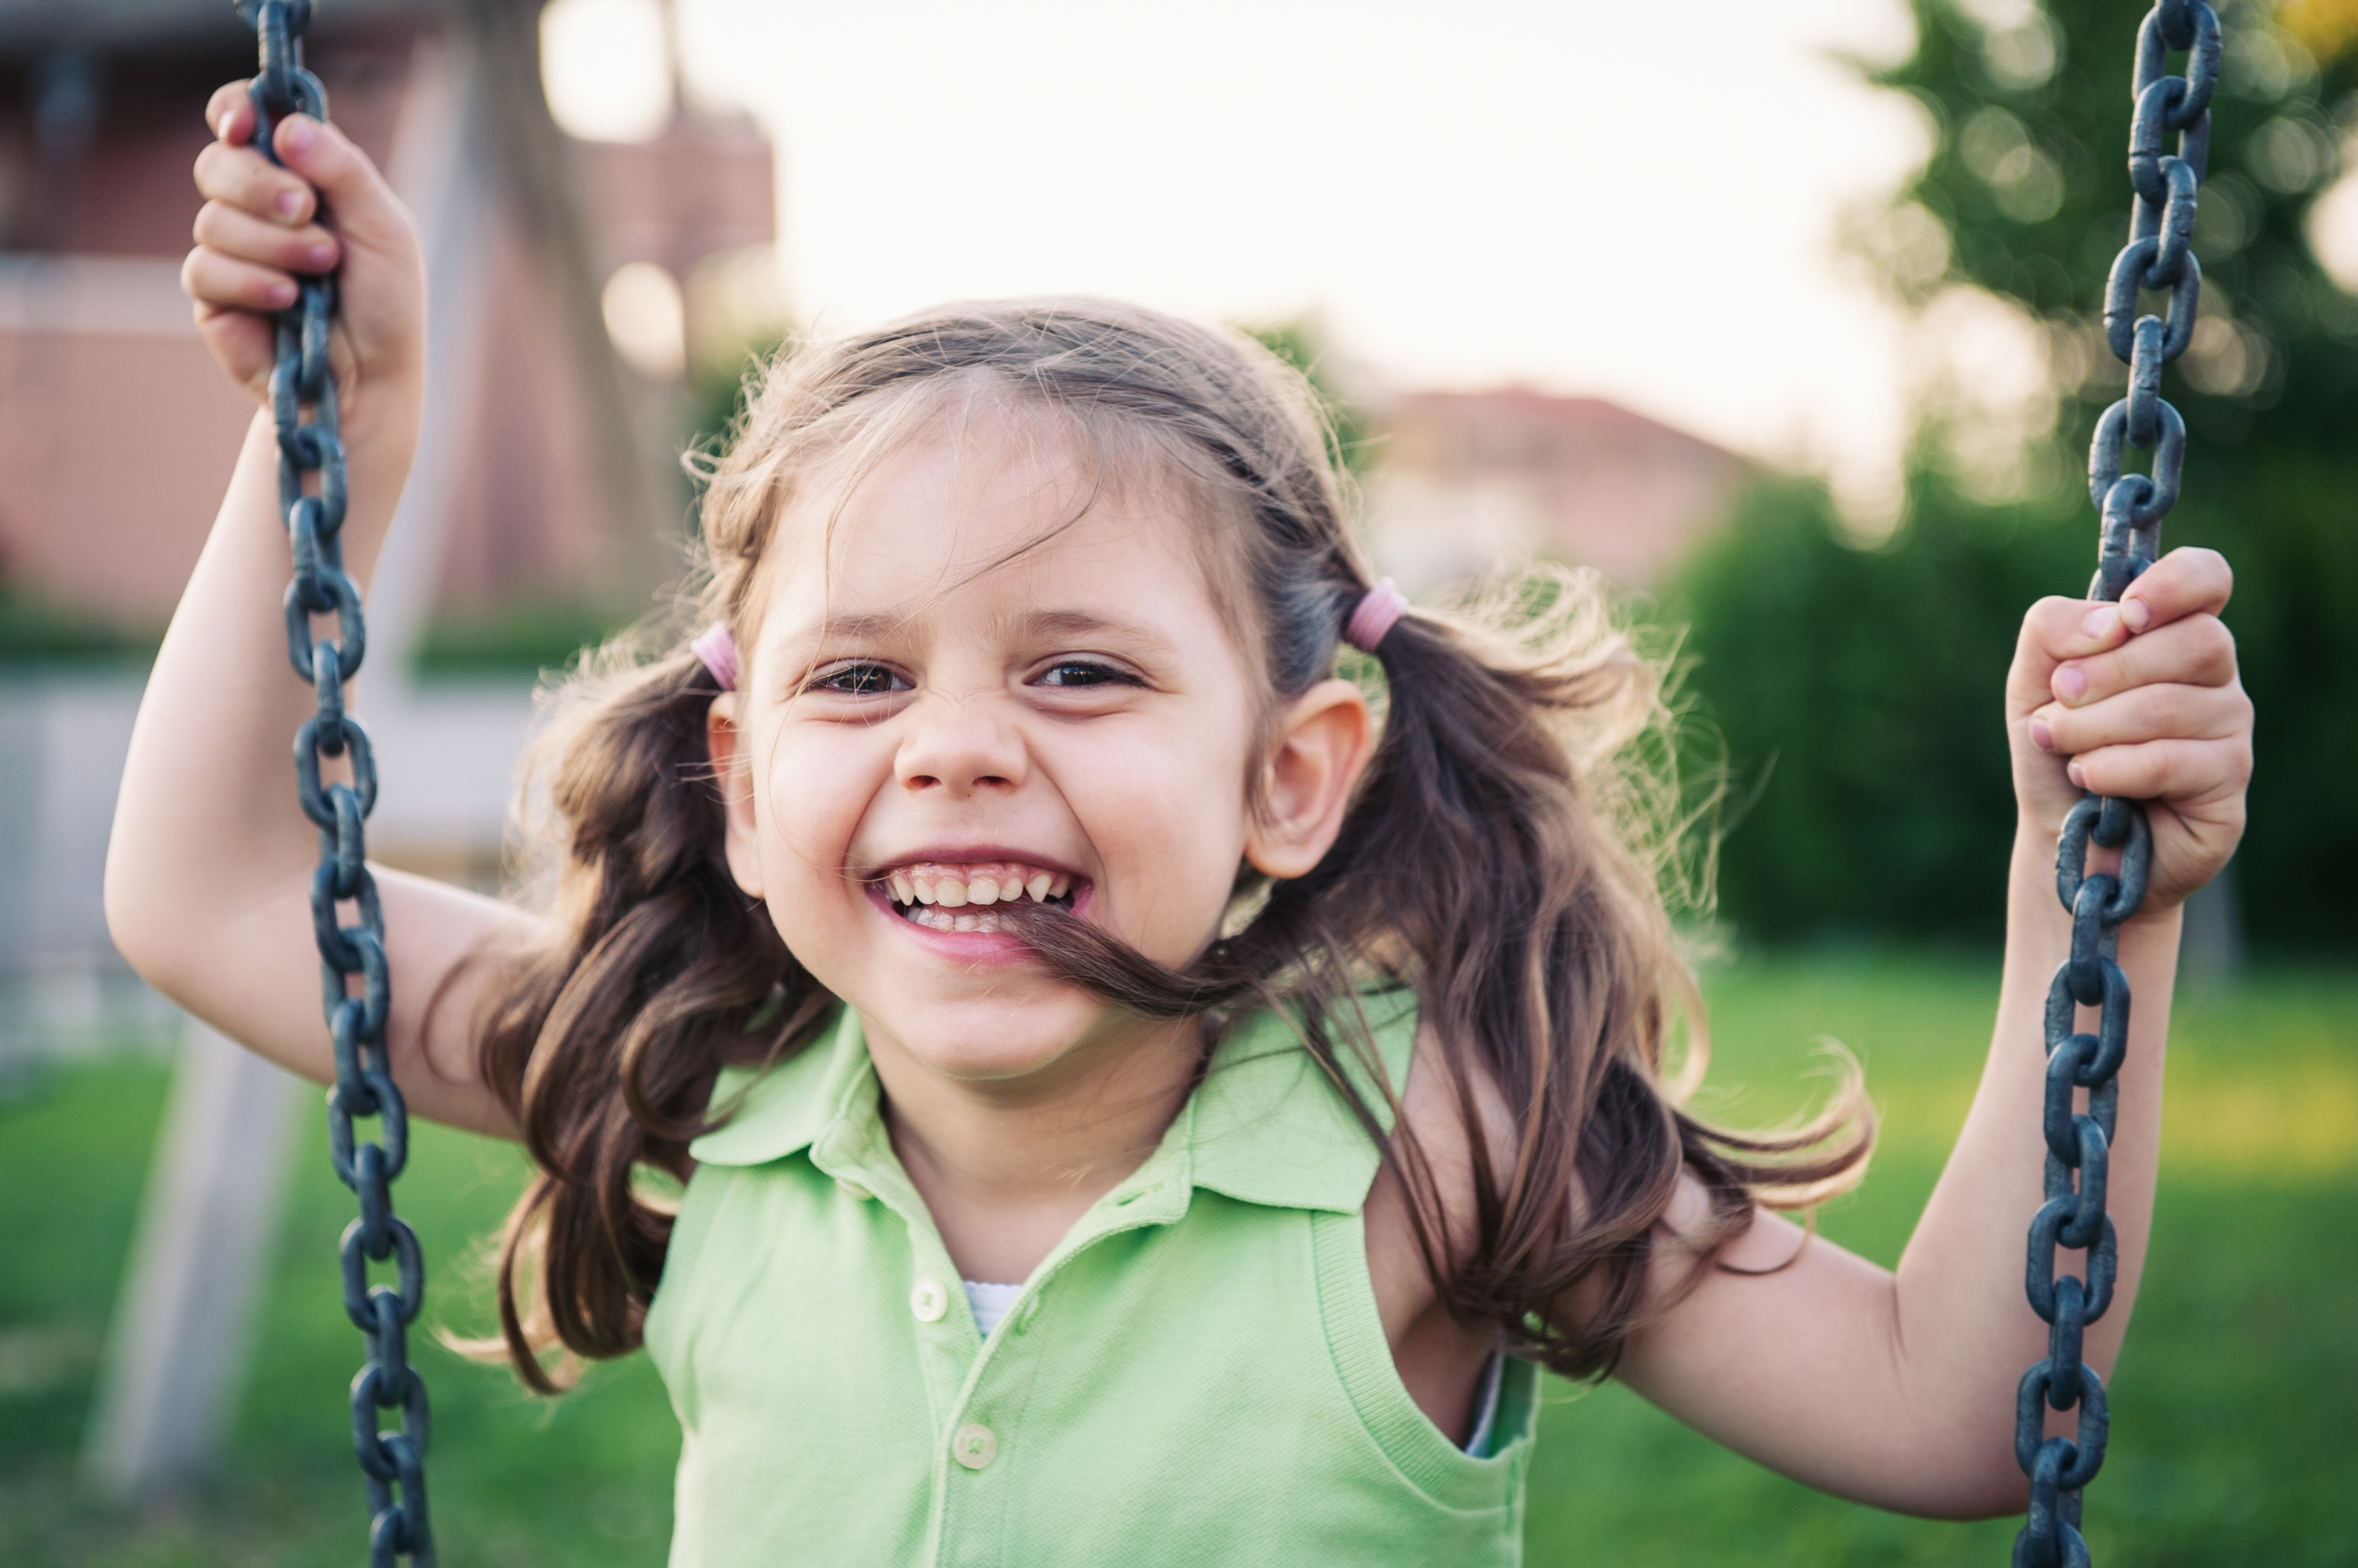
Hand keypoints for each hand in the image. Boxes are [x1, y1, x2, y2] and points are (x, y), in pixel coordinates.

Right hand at [183, 81, 424, 434]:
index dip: (235, 110)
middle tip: (307, 212)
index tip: (242, 124)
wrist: (370, 381)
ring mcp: (232, 248)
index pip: (249, 119)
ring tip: (321, 271)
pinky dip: (251, 281)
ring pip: (213, 219)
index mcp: (302, 176)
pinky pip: (205, 268)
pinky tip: (287, 301)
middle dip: (260, 185)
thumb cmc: (386, 304)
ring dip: (273, 244)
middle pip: (218, 163)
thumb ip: (343, 171)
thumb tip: (287, 127)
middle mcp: (260, 206)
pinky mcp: (213, 294)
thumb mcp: (385, 229)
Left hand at [2006, 547, 2252, 913]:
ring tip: (2060, 746)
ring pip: (2173, 704)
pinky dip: (2113, 768)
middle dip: (2107, 673)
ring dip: (2094, 726)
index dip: (2175, 585)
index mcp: (2171, 632)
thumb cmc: (2055, 746)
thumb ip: (2055, 629)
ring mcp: (2230, 728)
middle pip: (2194, 641)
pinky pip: (2174, 761)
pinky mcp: (2229, 784)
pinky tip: (2089, 780)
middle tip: (2058, 700)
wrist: (2061, 835)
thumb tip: (2115, 621)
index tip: (2127, 615)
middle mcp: (2214, 675)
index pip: (2208, 577)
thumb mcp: (2032, 679)